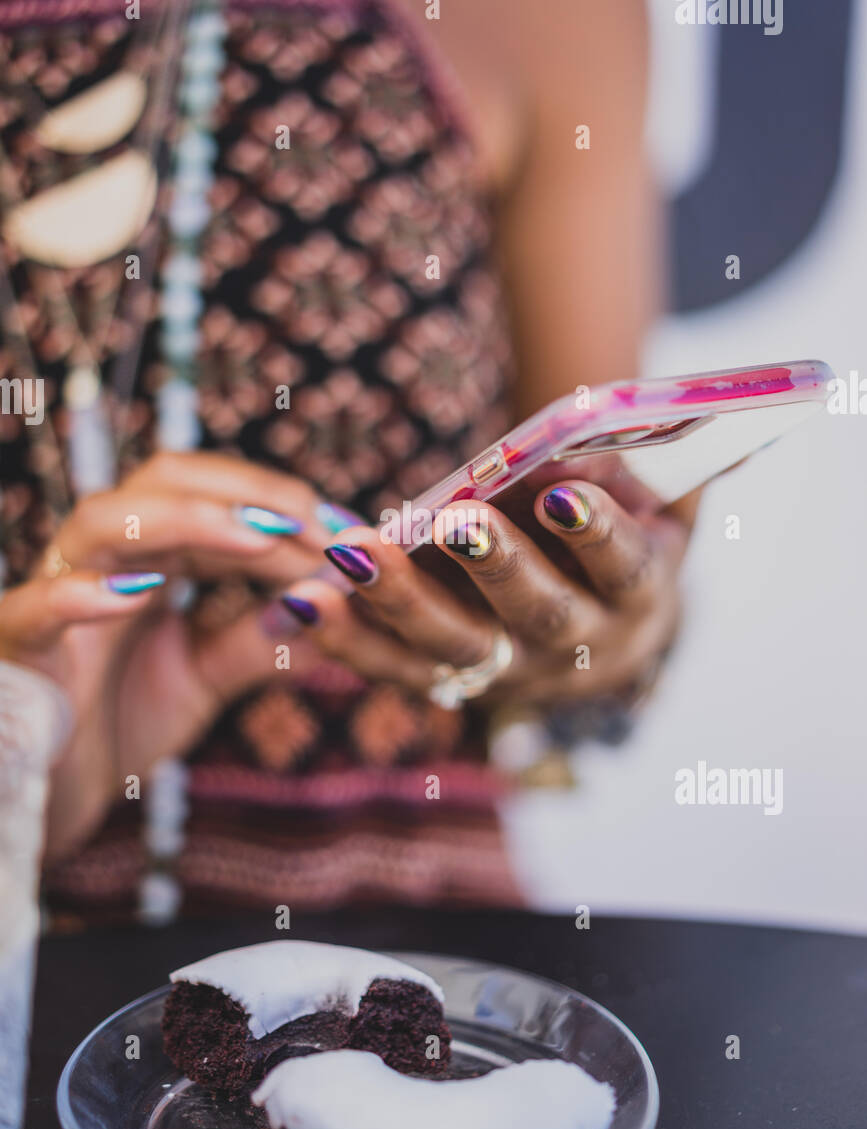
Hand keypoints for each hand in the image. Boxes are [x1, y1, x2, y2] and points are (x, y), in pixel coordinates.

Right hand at [0, 452, 331, 859]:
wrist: (42, 799)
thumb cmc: (115, 725)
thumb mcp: (205, 679)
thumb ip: (260, 640)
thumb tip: (333, 603)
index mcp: (147, 559)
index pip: (214, 500)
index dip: (280, 507)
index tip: (348, 532)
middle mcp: (100, 559)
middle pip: (162, 482)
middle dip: (245, 492)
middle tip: (314, 520)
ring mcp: (53, 595)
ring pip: (101, 521)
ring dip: (185, 521)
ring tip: (257, 539)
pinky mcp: (17, 646)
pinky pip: (38, 607)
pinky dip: (82, 593)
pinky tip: (137, 594)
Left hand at [278, 475, 694, 709]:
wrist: (603, 633)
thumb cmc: (619, 540)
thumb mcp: (642, 504)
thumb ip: (617, 473)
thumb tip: (566, 447)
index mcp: (637, 601)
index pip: (624, 569)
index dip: (596, 535)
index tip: (560, 495)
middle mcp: (576, 649)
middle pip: (536, 616)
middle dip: (495, 566)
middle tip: (455, 521)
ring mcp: (509, 674)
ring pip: (454, 646)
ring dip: (398, 600)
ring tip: (351, 553)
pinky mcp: (450, 681)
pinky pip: (394, 666)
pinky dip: (346, 637)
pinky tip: (300, 602)